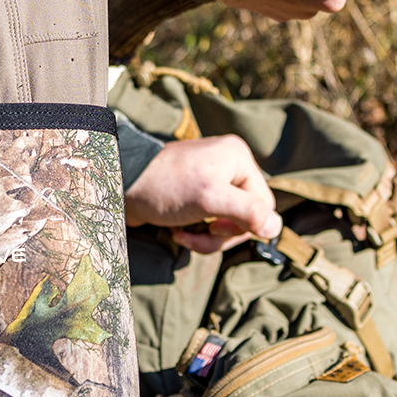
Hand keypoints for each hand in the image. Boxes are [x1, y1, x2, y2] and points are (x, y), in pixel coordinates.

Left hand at [122, 135, 279, 252]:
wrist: (120, 184)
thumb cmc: (165, 187)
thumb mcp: (210, 199)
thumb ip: (247, 212)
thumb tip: (276, 228)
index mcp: (238, 158)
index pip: (264, 205)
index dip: (245, 225)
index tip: (216, 228)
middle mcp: (228, 166)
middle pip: (247, 217)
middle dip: (222, 234)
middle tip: (199, 234)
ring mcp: (211, 181)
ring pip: (228, 225)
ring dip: (207, 238)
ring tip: (183, 235)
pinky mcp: (195, 197)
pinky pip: (209, 224)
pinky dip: (196, 234)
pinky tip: (178, 232)